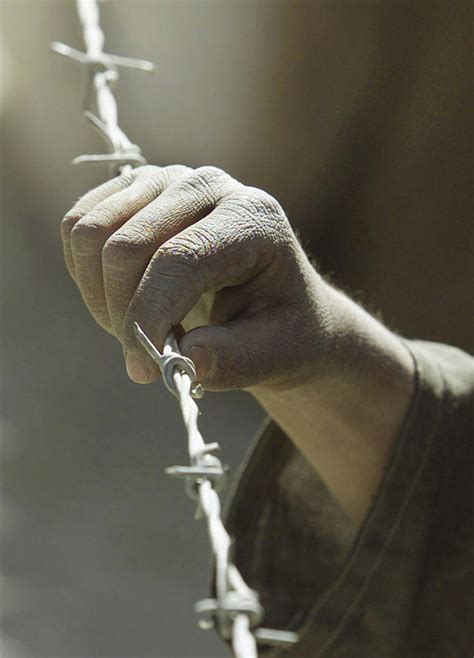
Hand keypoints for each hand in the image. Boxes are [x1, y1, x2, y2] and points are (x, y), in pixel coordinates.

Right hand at [61, 164, 329, 389]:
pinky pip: (78, 229)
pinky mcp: (132, 190)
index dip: (149, 318)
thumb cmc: (279, 327)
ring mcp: (164, 180)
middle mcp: (206, 185)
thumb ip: (235, 361)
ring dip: (101, 296)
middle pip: (125, 246)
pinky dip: (89, 276)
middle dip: (123, 315)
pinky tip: (126, 301)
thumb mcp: (275, 354)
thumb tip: (185, 360)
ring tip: (141, 326)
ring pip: (90, 233)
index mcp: (251, 218)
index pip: (179, 260)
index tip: (145, 370)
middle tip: (148, 355)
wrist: (272, 299)